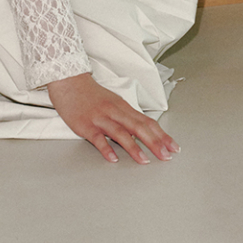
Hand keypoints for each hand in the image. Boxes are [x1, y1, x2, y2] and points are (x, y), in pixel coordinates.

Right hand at [48, 74, 171, 165]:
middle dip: (155, 143)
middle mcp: (115, 112)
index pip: (148, 122)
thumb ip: (126, 118)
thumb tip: (141, 135)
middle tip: (166, 156)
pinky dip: (106, 149)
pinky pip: (98, 139)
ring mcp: (101, 119)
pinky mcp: (86, 125)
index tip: (174, 147)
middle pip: (139, 128)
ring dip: (134, 148)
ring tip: (145, 161)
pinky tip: (113, 159)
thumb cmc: (91, 95)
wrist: (69, 81)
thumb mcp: (113, 104)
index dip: (162, 135)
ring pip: (121, 133)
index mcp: (124, 108)